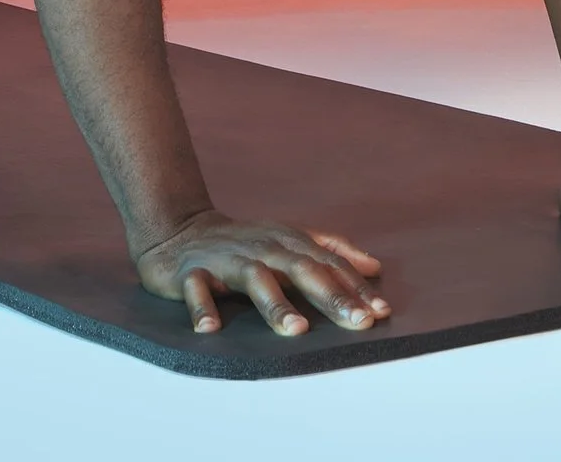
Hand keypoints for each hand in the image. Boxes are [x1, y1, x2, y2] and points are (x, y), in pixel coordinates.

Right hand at [135, 209, 392, 335]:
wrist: (180, 230)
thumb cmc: (245, 243)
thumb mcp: (290, 241)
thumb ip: (332, 252)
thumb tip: (375, 268)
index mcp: (287, 240)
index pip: (327, 263)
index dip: (354, 287)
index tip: (380, 313)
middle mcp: (261, 246)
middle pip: (300, 269)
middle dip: (330, 295)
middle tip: (357, 321)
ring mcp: (227, 258)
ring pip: (254, 278)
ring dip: (275, 303)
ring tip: (296, 329)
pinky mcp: (192, 272)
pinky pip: (196, 289)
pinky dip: (202, 307)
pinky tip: (210, 328)